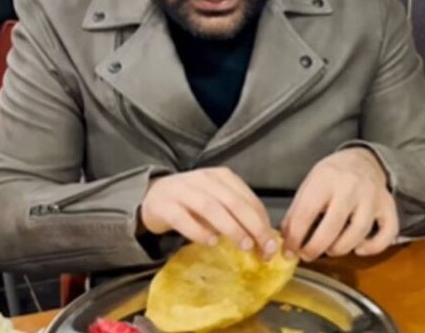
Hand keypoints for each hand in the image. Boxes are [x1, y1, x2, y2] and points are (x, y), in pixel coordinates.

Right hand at [140, 167, 276, 259]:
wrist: (153, 196)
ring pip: (210, 207)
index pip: (247, 198)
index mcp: (220, 176)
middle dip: (252, 226)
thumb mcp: (217, 201)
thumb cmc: (191, 202)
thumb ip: (237, 214)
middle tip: (263, 249)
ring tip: (244, 246)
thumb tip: (264, 240)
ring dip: (231, 228)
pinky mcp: (164, 206)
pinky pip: (183, 219)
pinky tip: (210, 242)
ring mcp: (181, 190)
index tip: (272, 245)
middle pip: (232, 201)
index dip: (263, 222)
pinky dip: (199, 231)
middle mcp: (202, 179)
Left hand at [282, 148, 397, 261]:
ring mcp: (372, 197)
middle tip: (306, 255)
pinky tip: (359, 249)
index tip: (289, 250)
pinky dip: (374, 247)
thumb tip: (286, 239)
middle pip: (332, 226)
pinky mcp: (388, 206)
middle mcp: (350, 187)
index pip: (306, 213)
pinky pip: (388, 232)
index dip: (295, 236)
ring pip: (358, 232)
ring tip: (329, 250)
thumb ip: (297, 211)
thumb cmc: (331, 176)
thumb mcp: (308, 185)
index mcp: (324, 179)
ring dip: (341, 248)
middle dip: (316, 247)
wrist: (363, 160)